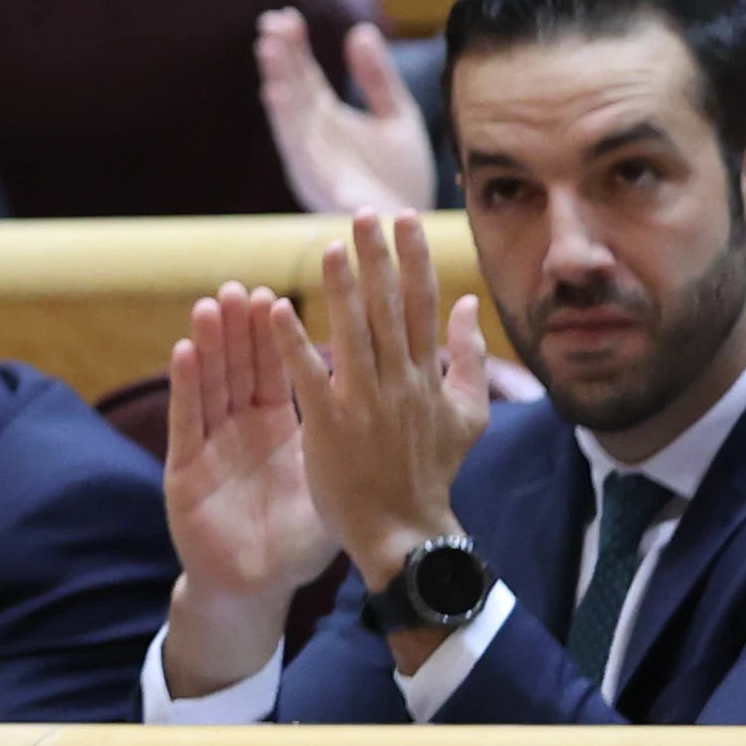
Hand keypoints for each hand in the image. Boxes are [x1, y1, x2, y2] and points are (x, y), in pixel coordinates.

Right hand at [158, 282, 337, 694]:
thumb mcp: (331, 484)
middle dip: (240, 327)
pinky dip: (186, 384)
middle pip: (241, 366)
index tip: (277, 293)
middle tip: (241, 287)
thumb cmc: (296, 540)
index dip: (277, 333)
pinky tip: (184, 350)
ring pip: (211, 383)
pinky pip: (187, 421)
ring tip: (213, 304)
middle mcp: (243, 427)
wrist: (255, 585)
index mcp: (281, 427)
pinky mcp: (185, 469)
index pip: (280, 369)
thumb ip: (350, 442)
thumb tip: (395, 404)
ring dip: (212, 342)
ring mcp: (212, 444)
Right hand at [258, 14, 433, 216]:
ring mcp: (313, 158)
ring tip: (268, 47)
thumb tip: (359, 30)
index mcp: (327, 119)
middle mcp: (313, 136)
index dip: (295, 47)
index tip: (287, 16)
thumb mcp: (396, 115)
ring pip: (288, 112)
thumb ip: (377, 78)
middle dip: (281, 56)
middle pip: (292, 88)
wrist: (414, 224)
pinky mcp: (319, 181)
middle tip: (271, 22)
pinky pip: (296, 146)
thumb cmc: (401, 177)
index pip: (305, 75)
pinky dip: (284, 119)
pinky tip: (275, 92)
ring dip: (277, 79)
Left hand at [290, 214, 491, 596]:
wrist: (406, 532)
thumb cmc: (432, 472)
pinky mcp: (330, 427)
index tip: (405, 217)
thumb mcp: (467, 415)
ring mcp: (365, 405)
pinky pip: (309, 378)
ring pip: (354, 336)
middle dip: (379, 259)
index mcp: (429, 377)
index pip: (423, 306)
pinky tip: (276, 310)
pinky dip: (294, 343)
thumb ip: (469, 357)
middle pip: (390, 310)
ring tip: (330, 247)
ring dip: (342, 290)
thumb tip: (468, 302)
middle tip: (366, 213)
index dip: (414, 259)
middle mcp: (401, 384)